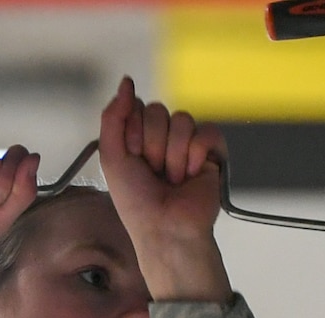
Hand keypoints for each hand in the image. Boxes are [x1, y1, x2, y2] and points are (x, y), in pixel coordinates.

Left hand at [98, 77, 232, 302]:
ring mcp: (189, 144)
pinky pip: (207, 131)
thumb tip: (127, 82)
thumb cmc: (136, 203)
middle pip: (159, 110)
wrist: (165, 229)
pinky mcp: (213, 153)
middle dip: (153, 144)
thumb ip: (113, 117)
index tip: (133, 158)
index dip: (134, 132)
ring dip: (173, 155)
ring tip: (173, 179)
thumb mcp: (111, 157)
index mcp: (139, 137)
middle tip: (154, 172)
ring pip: (182, 120)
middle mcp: (164, 137)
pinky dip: (197, 154)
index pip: (138, 107)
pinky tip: (192, 175)